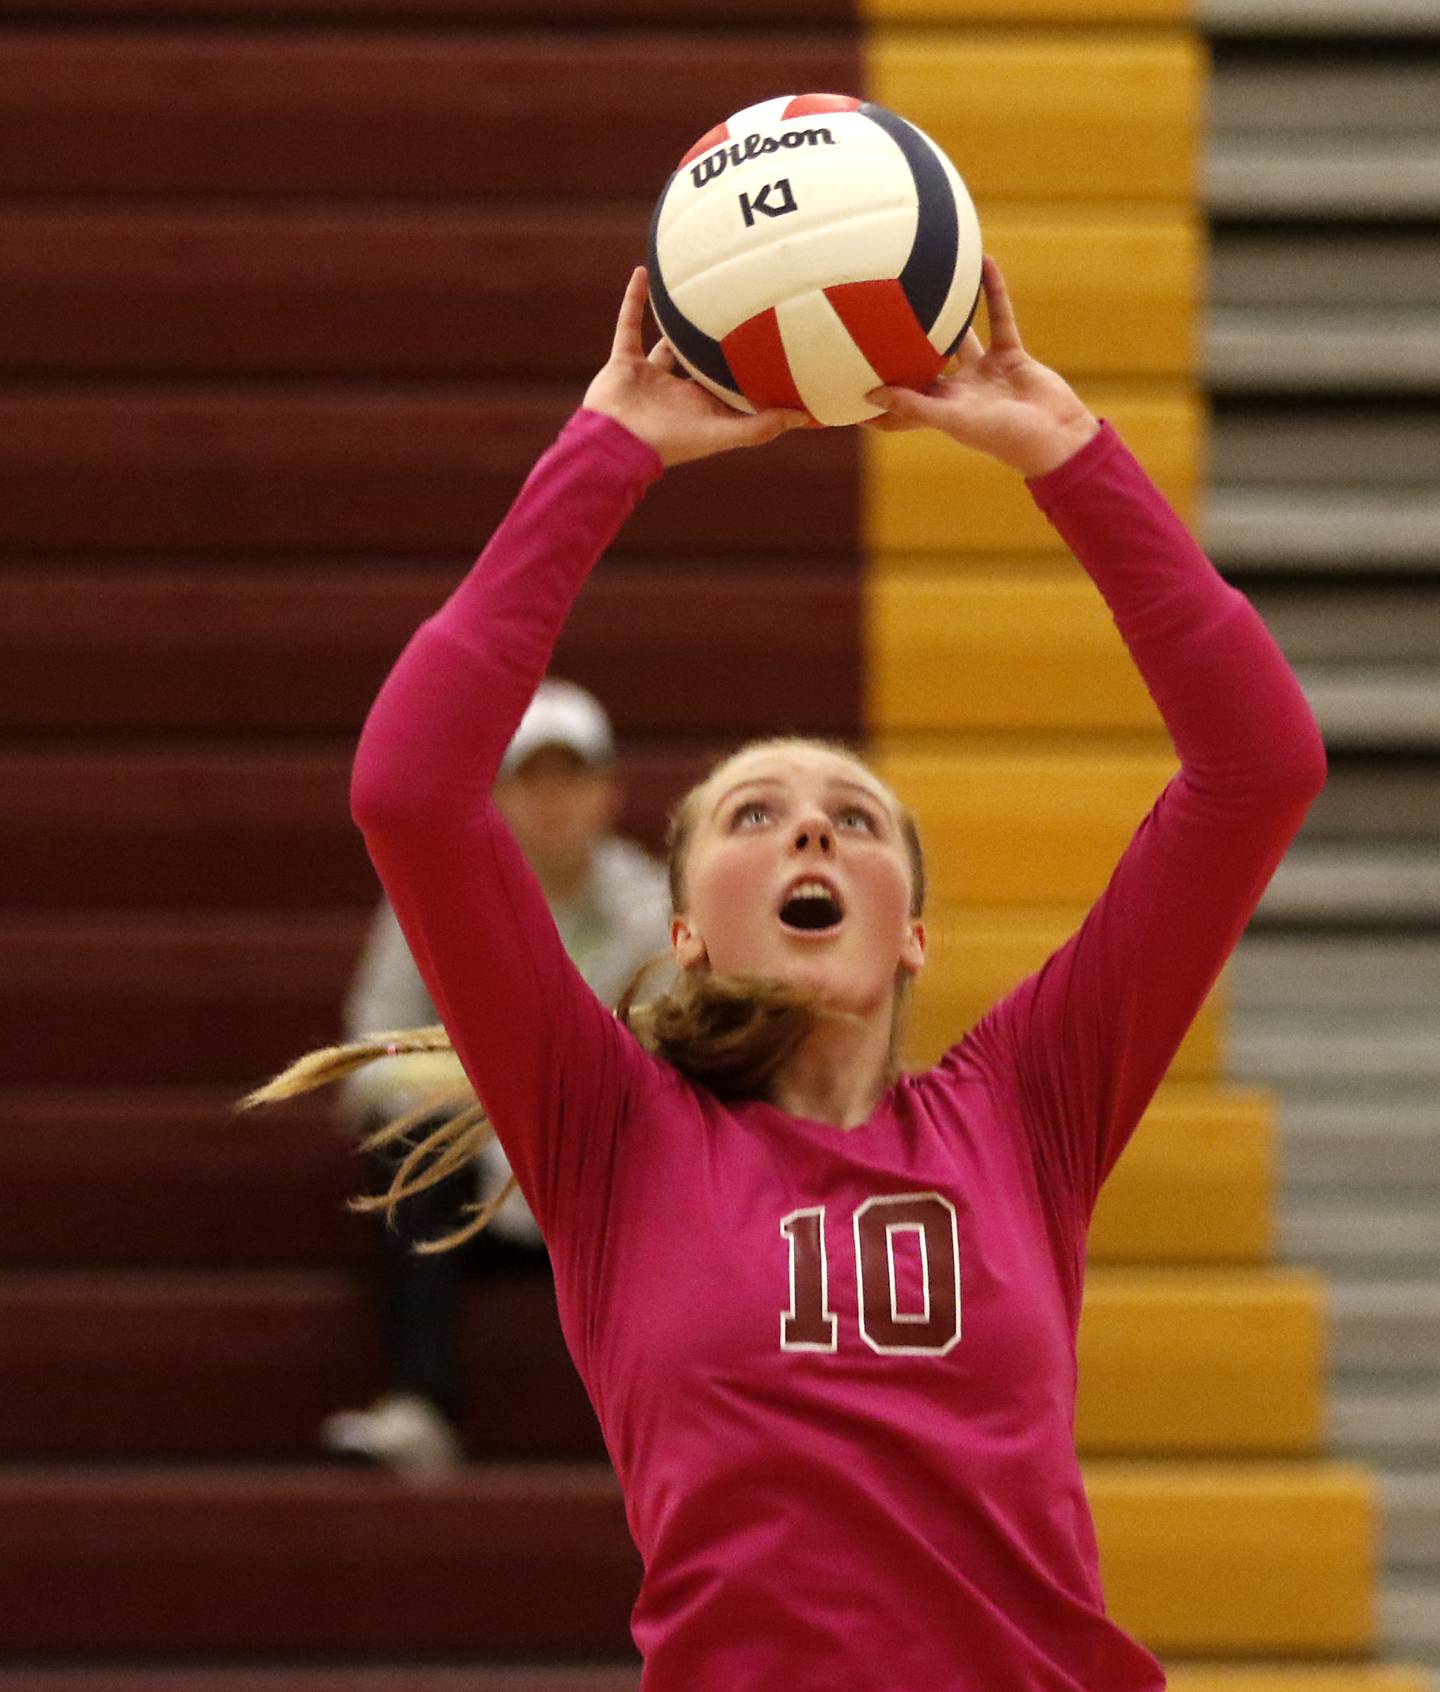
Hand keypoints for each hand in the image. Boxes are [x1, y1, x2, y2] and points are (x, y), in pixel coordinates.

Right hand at [583, 268, 808, 467]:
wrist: (617, 441)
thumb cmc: (670, 443)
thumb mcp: (722, 434)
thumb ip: (762, 426)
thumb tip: (806, 417)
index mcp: (701, 409)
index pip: (731, 389)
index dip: (750, 375)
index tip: (778, 353)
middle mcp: (677, 393)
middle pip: (703, 364)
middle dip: (720, 345)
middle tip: (745, 312)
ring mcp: (650, 377)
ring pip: (668, 342)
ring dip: (678, 322)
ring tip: (697, 291)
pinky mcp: (624, 361)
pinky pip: (629, 323)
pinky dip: (634, 299)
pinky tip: (644, 272)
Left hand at [865, 257, 1099, 478]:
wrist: (1056, 436)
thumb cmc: (1004, 438)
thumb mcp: (954, 420)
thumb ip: (914, 405)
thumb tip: (870, 395)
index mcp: (940, 410)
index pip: (899, 403)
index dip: (875, 397)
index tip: (844, 382)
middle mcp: (958, 390)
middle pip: (922, 364)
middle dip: (901, 347)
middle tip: (872, 318)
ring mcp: (984, 372)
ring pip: (960, 335)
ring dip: (947, 310)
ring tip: (927, 279)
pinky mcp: (1010, 355)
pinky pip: (999, 317)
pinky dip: (993, 292)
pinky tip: (983, 262)